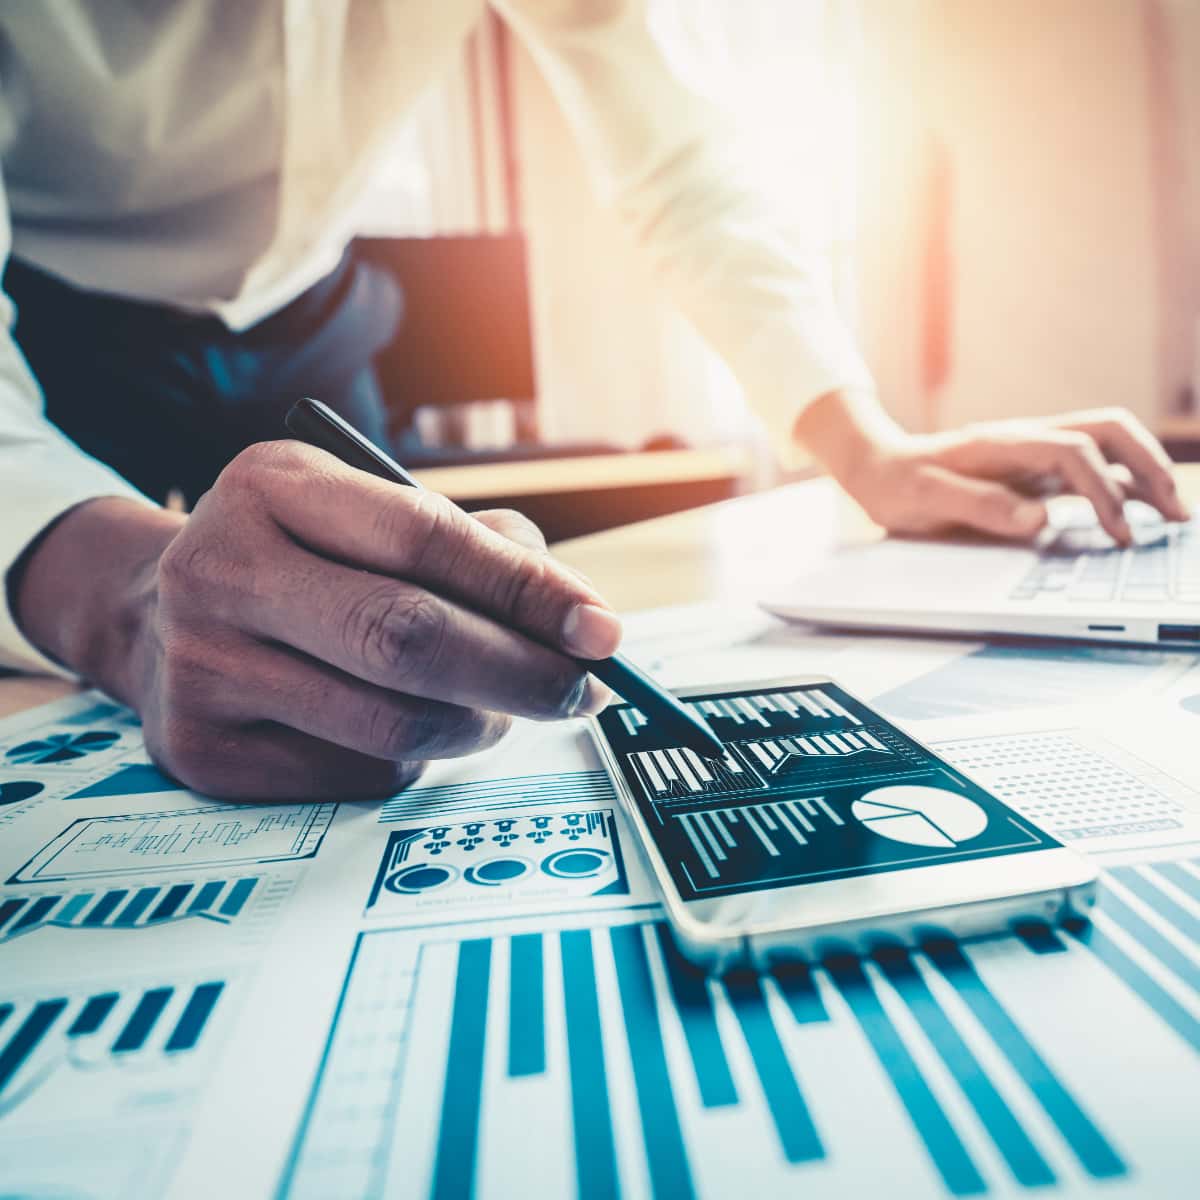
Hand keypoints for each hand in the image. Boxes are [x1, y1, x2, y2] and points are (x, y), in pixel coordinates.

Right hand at [13, 441, 620, 798]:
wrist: (160, 618)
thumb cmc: (303, 561)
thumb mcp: (369, 516)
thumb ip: (474, 548)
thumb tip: (576, 621)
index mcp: (274, 485)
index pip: (423, 536)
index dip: (525, 589)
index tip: (600, 629)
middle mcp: (221, 569)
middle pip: (406, 637)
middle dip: (521, 673)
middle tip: (582, 691)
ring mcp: (202, 667)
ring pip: (391, 724)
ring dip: (477, 725)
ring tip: (498, 708)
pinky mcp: (205, 753)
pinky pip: (358, 776)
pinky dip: (414, 761)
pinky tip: (409, 729)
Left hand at [799, 394, 1187, 543]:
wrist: (877, 468)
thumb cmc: (897, 483)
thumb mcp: (924, 499)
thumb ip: (978, 506)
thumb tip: (1036, 519)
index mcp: (1003, 443)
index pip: (1074, 452)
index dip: (1104, 491)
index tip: (1119, 532)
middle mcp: (1027, 440)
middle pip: (1108, 432)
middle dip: (1148, 466)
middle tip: (1174, 513)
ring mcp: (1033, 454)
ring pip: (1106, 447)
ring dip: (1143, 473)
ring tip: (1170, 515)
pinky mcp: (1033, 472)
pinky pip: (1088, 471)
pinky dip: (1119, 488)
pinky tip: (1133, 515)